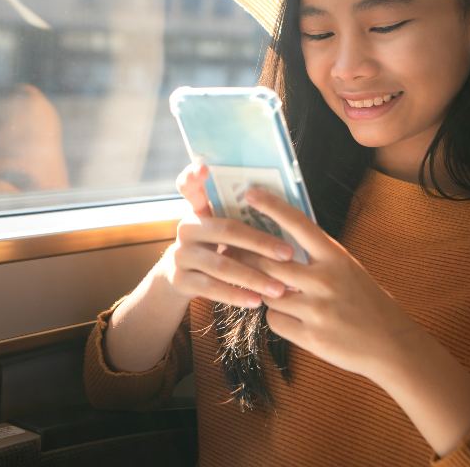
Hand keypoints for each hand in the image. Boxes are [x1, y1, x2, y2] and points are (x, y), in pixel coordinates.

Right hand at [160, 164, 294, 308]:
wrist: (183, 278)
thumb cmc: (218, 246)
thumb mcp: (223, 228)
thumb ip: (242, 216)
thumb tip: (287, 210)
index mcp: (198, 208)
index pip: (189, 185)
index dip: (194, 175)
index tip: (204, 167)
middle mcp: (186, 227)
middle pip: (226, 230)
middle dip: (261, 243)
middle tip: (289, 254)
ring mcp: (180, 254)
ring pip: (221, 264)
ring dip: (254, 277)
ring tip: (280, 288)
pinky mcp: (180, 280)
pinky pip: (212, 288)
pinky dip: (237, 295)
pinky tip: (257, 301)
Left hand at [242, 187, 422, 381]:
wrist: (391, 345)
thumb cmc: (367, 301)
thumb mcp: (348, 269)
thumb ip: (318, 257)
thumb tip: (280, 244)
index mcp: (336, 256)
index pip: (298, 223)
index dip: (272, 206)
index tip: (251, 194)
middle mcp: (325, 279)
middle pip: (269, 261)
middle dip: (245, 255)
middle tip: (230, 250)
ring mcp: (317, 309)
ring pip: (268, 293)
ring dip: (265, 292)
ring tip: (274, 292)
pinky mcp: (310, 337)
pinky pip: (275, 321)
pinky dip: (278, 318)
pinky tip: (293, 319)